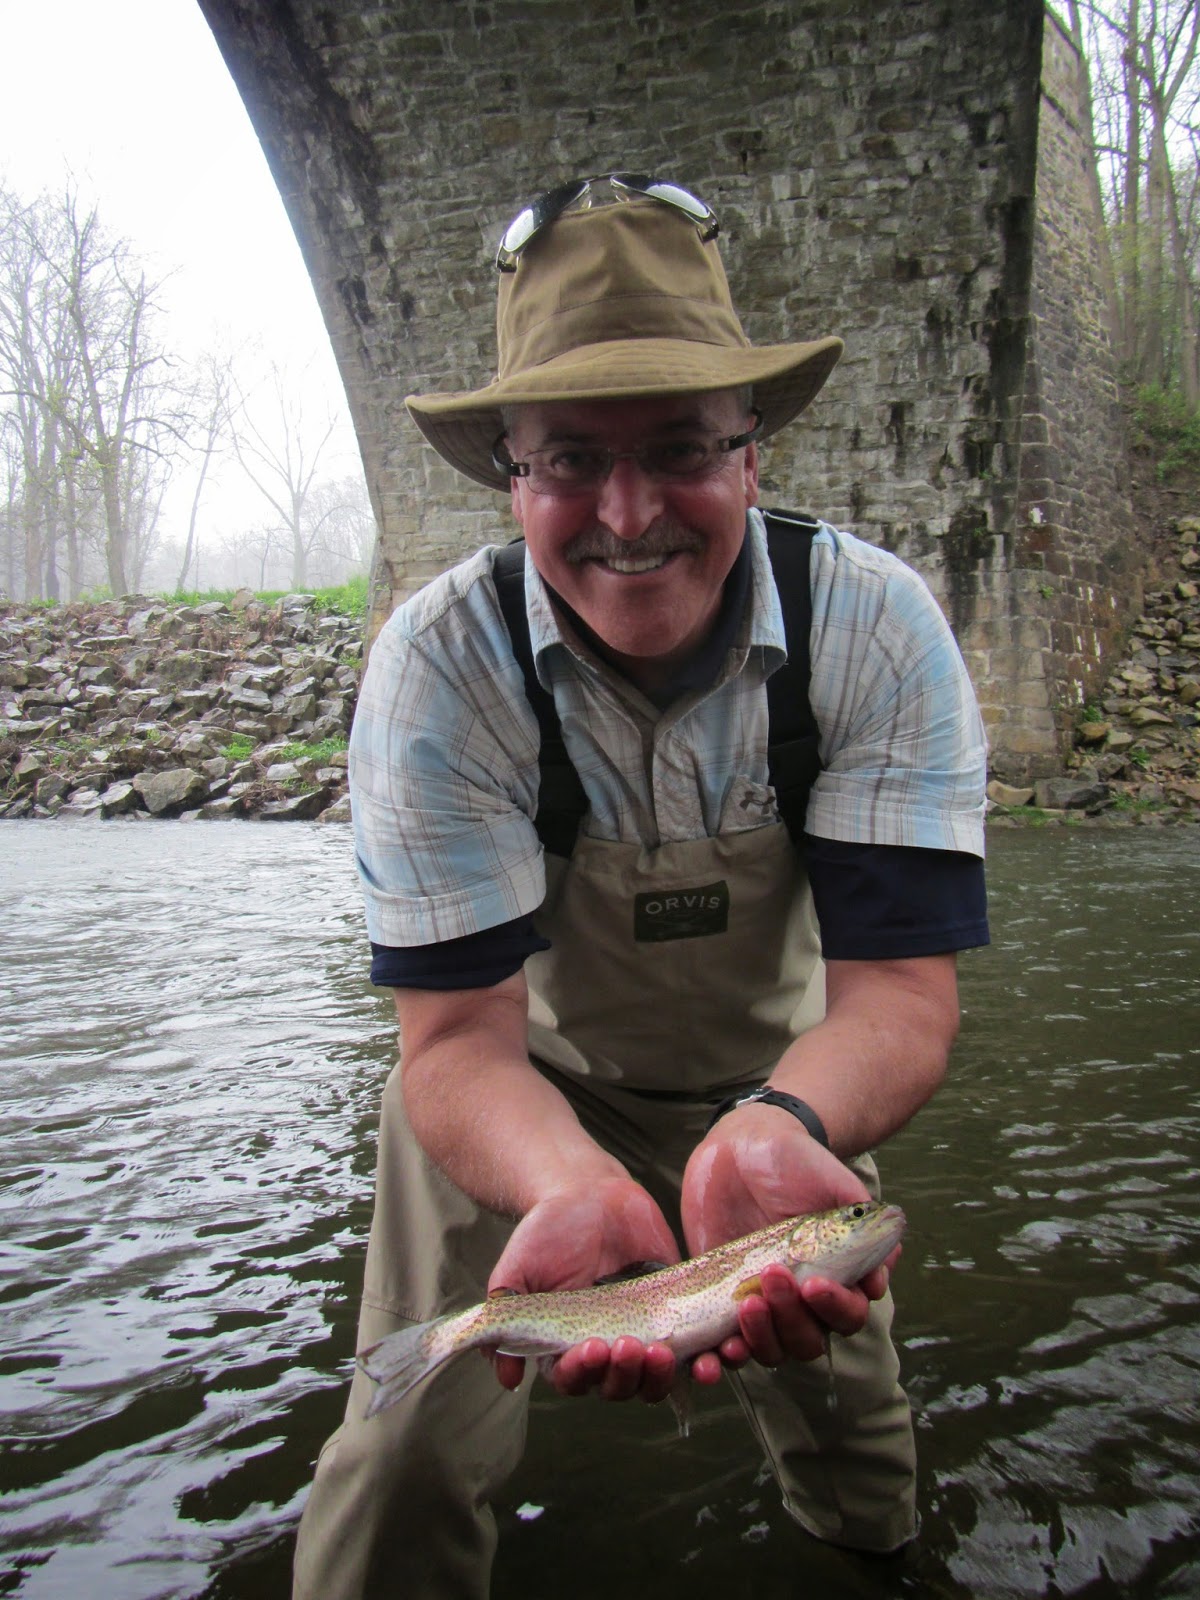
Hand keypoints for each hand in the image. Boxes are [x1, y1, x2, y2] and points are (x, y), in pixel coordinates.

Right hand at [486, 1176, 700, 1400]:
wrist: (591, 1192)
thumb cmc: (548, 1231)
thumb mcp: (516, 1269)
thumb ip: (506, 1315)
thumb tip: (504, 1376)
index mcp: (567, 1348)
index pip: (575, 1379)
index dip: (584, 1372)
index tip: (592, 1347)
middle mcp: (608, 1350)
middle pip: (621, 1387)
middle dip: (627, 1374)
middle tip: (632, 1345)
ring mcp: (645, 1334)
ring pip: (659, 1378)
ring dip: (666, 1376)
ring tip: (666, 1352)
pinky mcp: (679, 1314)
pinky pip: (698, 1346)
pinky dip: (710, 1356)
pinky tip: (718, 1349)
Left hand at [681, 1105, 896, 1367]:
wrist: (740, 1147)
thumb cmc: (795, 1163)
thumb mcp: (832, 1183)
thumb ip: (860, 1219)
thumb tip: (888, 1263)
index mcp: (836, 1276)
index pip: (848, 1315)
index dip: (836, 1308)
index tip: (815, 1283)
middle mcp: (801, 1300)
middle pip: (808, 1341)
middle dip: (792, 1317)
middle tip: (773, 1275)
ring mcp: (762, 1305)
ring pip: (771, 1350)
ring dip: (761, 1339)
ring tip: (747, 1303)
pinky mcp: (722, 1305)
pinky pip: (725, 1347)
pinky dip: (722, 1359)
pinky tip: (717, 1353)